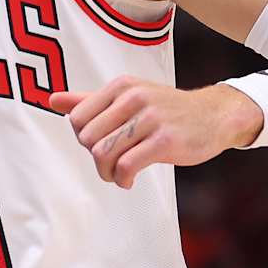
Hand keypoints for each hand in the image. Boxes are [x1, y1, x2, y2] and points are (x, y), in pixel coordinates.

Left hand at [49, 76, 262, 188]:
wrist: (215, 115)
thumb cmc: (165, 109)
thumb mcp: (128, 97)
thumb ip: (89, 100)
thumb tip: (52, 100)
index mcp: (121, 87)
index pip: (78, 119)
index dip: (84, 139)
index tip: (100, 146)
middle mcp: (134, 98)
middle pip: (88, 138)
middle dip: (95, 158)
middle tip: (110, 164)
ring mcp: (150, 119)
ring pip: (104, 153)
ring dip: (106, 172)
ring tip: (117, 175)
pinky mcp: (165, 141)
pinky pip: (126, 166)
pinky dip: (121, 179)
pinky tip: (128, 180)